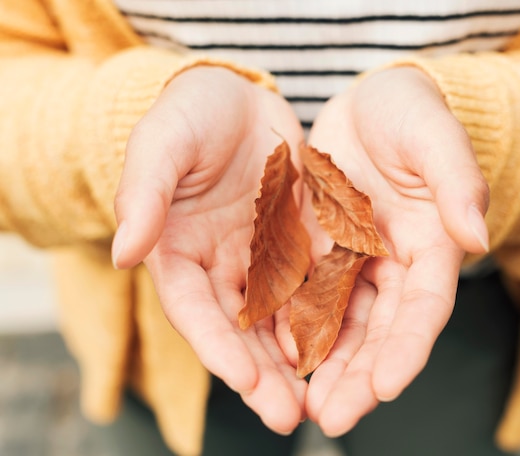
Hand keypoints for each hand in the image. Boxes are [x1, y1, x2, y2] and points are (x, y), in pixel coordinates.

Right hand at [112, 66, 306, 433]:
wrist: (237, 96)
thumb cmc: (190, 115)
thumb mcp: (162, 143)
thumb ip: (144, 194)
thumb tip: (122, 253)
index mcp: (179, 250)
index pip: (195, 309)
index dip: (215, 346)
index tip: (241, 378)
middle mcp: (222, 266)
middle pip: (240, 330)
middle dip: (262, 375)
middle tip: (287, 416)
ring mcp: (264, 258)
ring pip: (280, 320)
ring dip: (299, 362)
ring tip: (320, 402)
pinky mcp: (300, 244)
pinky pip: (316, 286)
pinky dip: (328, 318)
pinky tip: (347, 346)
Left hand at [303, 66, 489, 435]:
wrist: (371, 103)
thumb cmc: (410, 114)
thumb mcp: (434, 138)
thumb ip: (457, 184)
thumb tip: (476, 237)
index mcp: (430, 246)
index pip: (423, 308)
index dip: (408, 348)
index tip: (386, 386)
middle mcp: (393, 265)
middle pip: (379, 331)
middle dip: (358, 376)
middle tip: (333, 419)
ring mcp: (354, 262)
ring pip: (340, 325)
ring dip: (324, 367)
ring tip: (301, 408)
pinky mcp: (319, 251)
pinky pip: (304, 296)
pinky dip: (293, 329)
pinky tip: (274, 357)